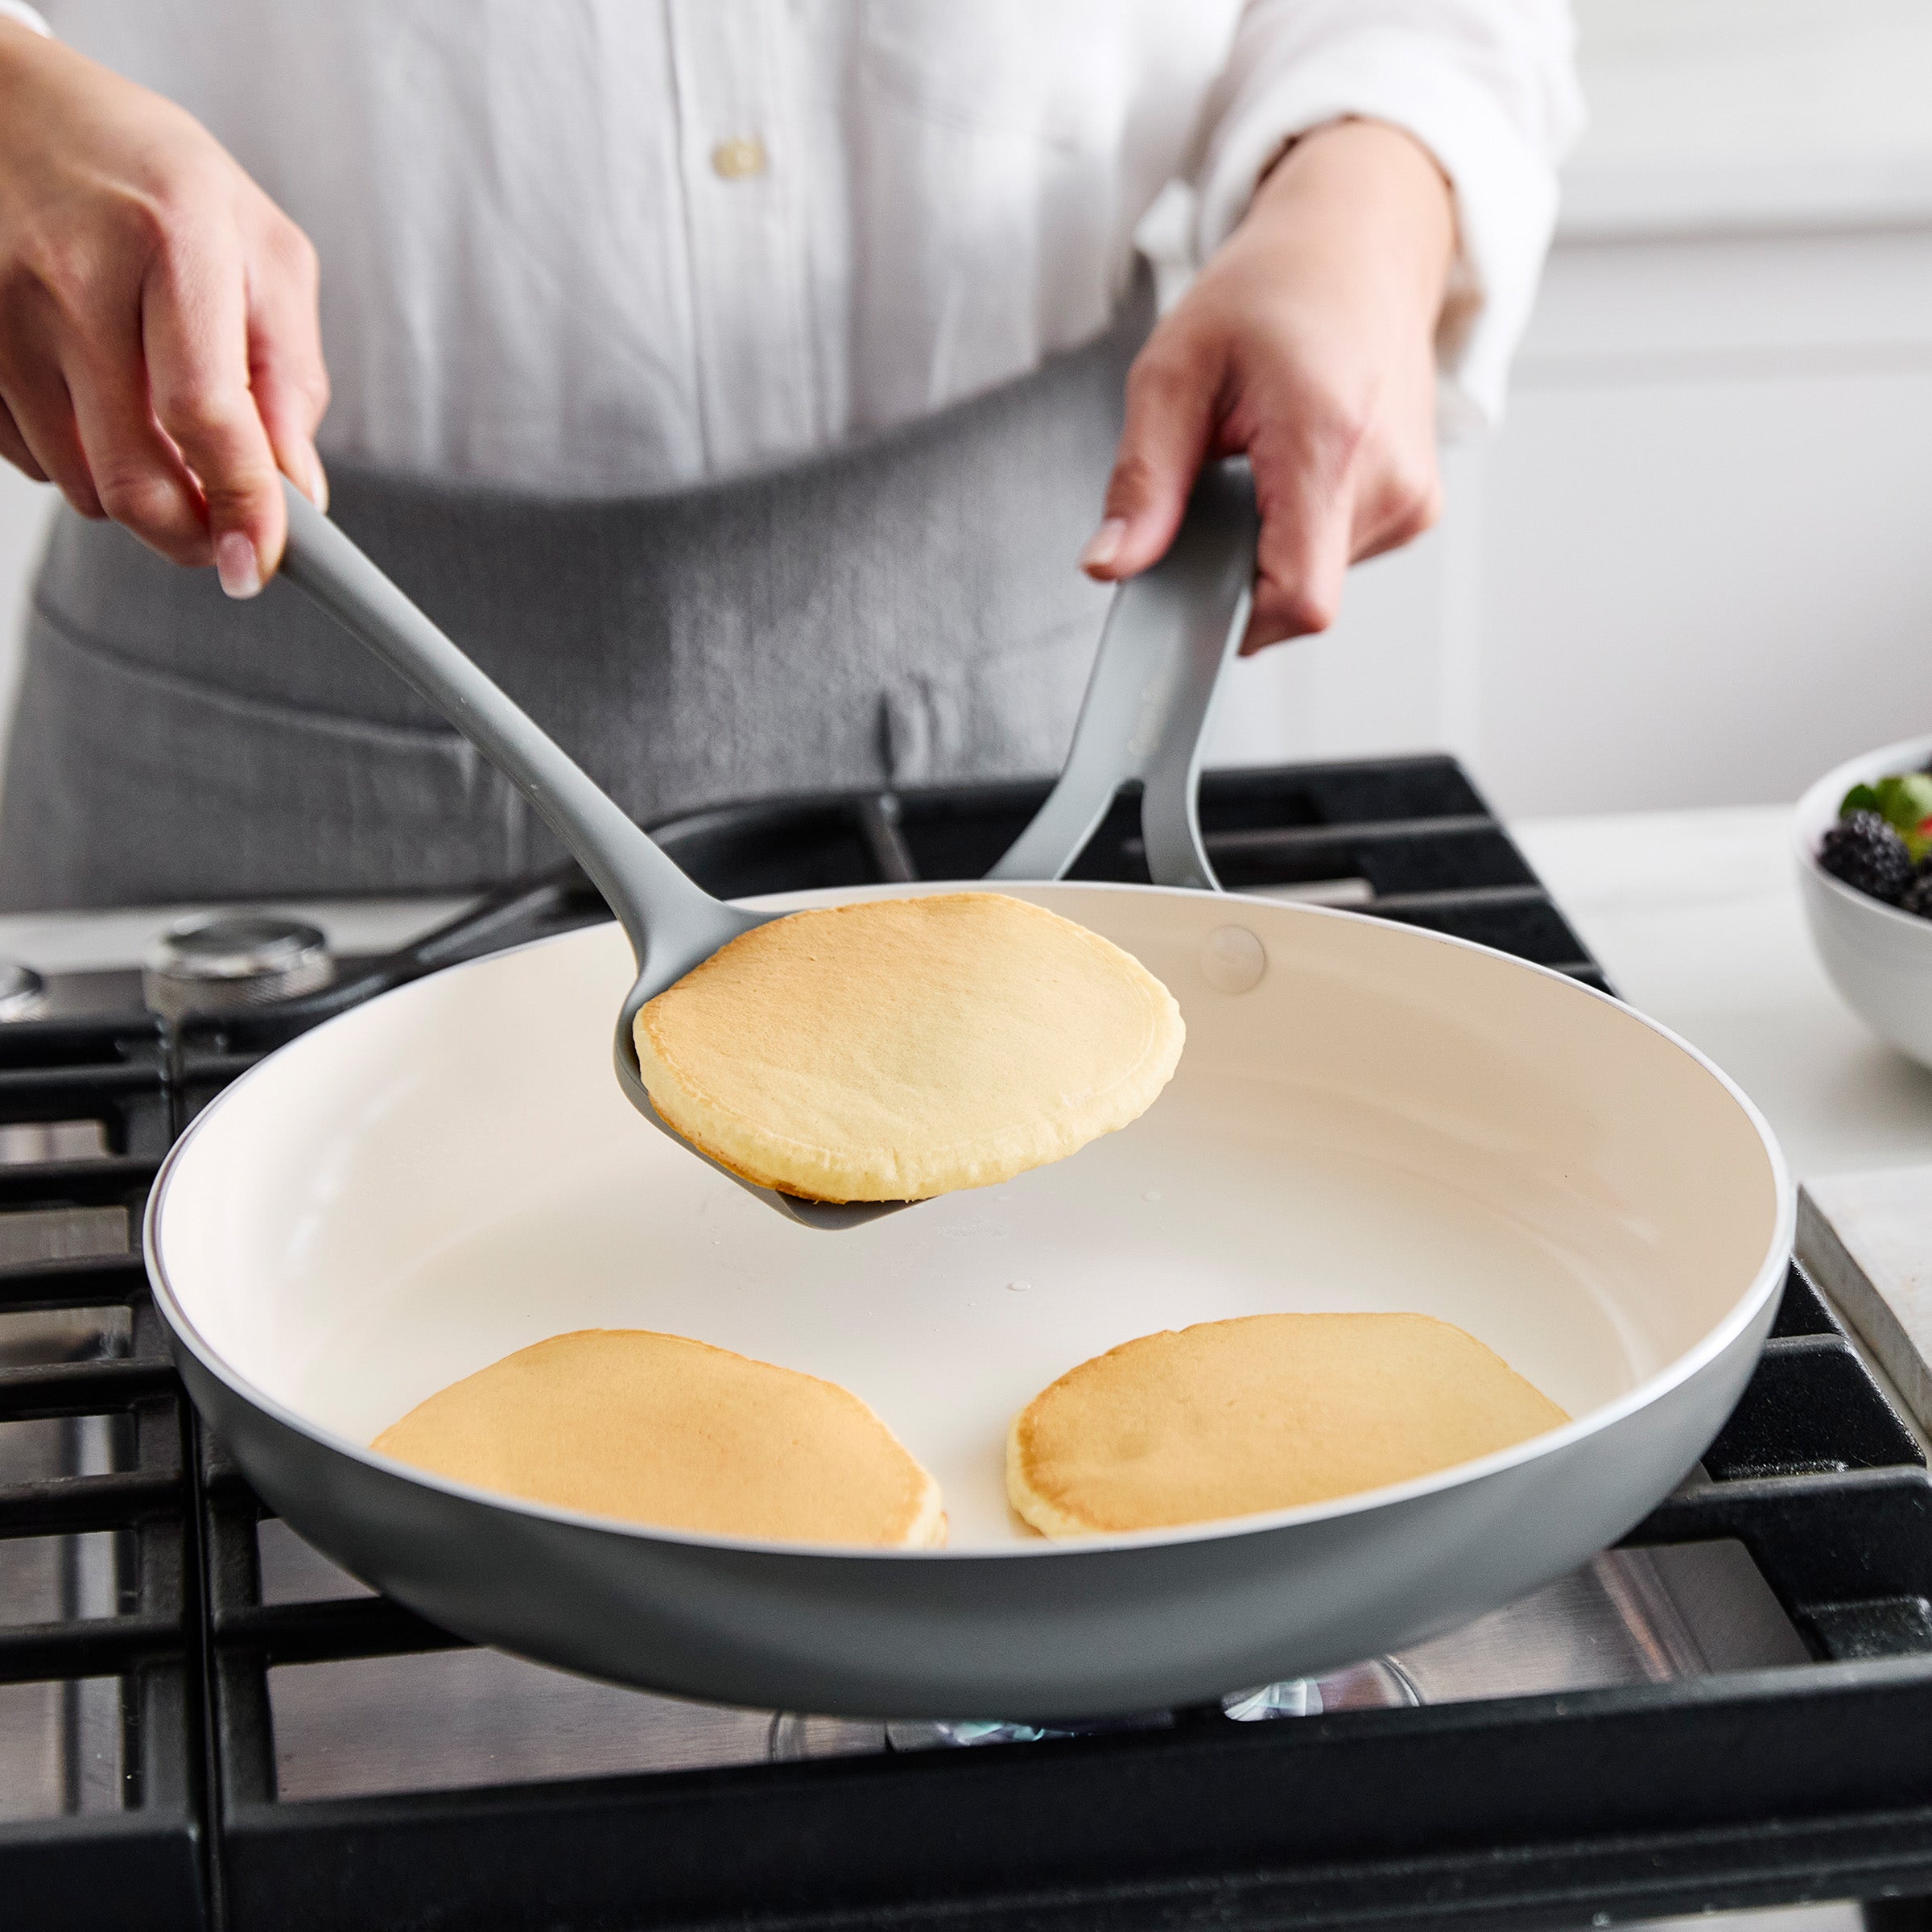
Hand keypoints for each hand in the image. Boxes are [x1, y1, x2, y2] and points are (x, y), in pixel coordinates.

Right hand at [0, 19, 327, 595]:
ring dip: (138, 492)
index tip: (262, 565)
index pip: (205, 415)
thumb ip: (291, 375)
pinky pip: (30, 459)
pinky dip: (79, 459)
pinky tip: (93, 394)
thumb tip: (297, 491)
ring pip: (81, 485)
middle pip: (133, 479)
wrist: (8, 107)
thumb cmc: (151, 177)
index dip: (243, 508)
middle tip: (228, 533)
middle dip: (194, 535)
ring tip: (160, 425)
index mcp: (170, 240)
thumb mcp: (261, 249)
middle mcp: (70, 278)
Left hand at [1083, 119, 1454, 651]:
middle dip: (1235, 571)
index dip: (1233, 624)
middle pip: (1298, 598)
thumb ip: (1142, 481)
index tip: (1184, 604)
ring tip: (1256, 464)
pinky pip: (1336, 558)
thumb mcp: (1174, 371)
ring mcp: (1413, 497)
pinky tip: (1290, 469)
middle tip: (1208, 494)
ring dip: (1265, 547)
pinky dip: (1296, 533)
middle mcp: (1390, 479)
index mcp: (1330, 440)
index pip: (1298, 600)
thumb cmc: (1270, 293)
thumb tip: (1110, 566)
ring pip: (1315, 582)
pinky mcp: (1416, 506)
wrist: (1359, 243)